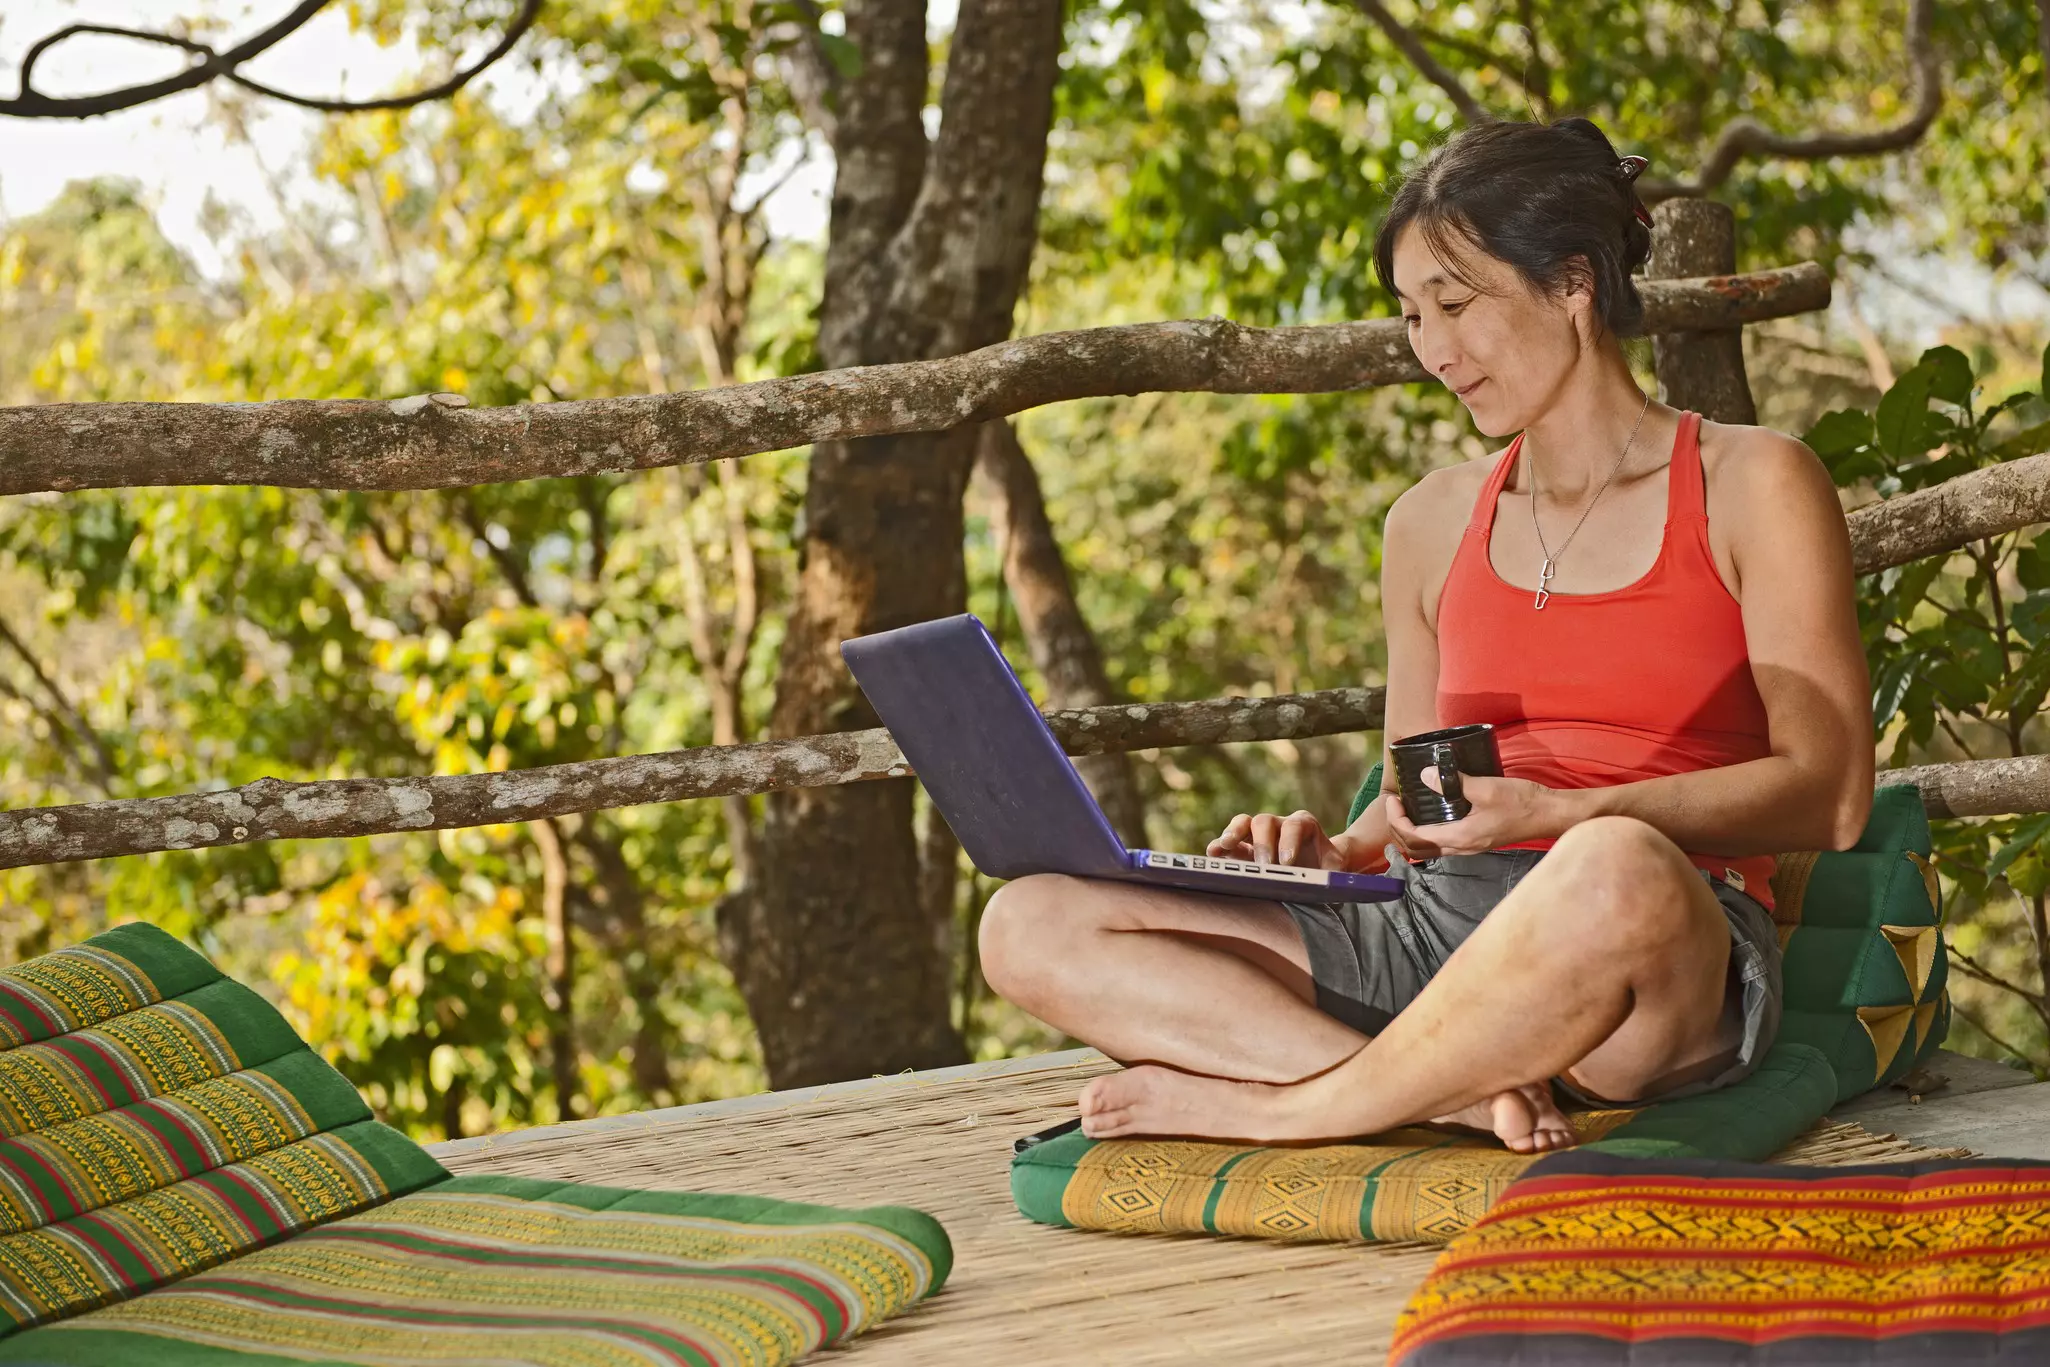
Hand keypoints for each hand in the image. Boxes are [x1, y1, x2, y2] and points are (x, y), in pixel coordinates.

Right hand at [1208, 810, 1346, 868]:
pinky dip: (1220, 846)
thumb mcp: (1335, 869)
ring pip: (1243, 823)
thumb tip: (1328, 887)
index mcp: (1303, 824)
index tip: (1287, 862)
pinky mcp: (1243, 846)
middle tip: (1263, 866)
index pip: (1295, 825)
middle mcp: (1279, 824)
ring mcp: (1258, 834)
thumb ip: (1333, 875)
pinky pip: (1229, 841)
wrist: (1319, 864)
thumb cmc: (1327, 866)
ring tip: (1225, 846)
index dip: (1289, 841)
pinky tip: (1212, 856)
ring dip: (1233, 833)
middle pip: (1265, 821)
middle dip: (1263, 844)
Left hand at [1385, 766, 1556, 859]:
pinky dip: (1427, 831)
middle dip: (1398, 829)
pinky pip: (1442, 842)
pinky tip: (1430, 812)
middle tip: (1394, 805)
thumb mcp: (1486, 788)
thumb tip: (1425, 775)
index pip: (1414, 838)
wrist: (1549, 814)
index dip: (1396, 820)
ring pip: (1428, 848)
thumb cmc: (1522, 802)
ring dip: (1411, 832)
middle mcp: (1462, 847)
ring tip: (1406, 809)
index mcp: (1460, 837)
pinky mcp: (1476, 840)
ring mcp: (1469, 846)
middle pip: (1416, 849)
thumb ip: (1454, 783)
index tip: (1393, 800)